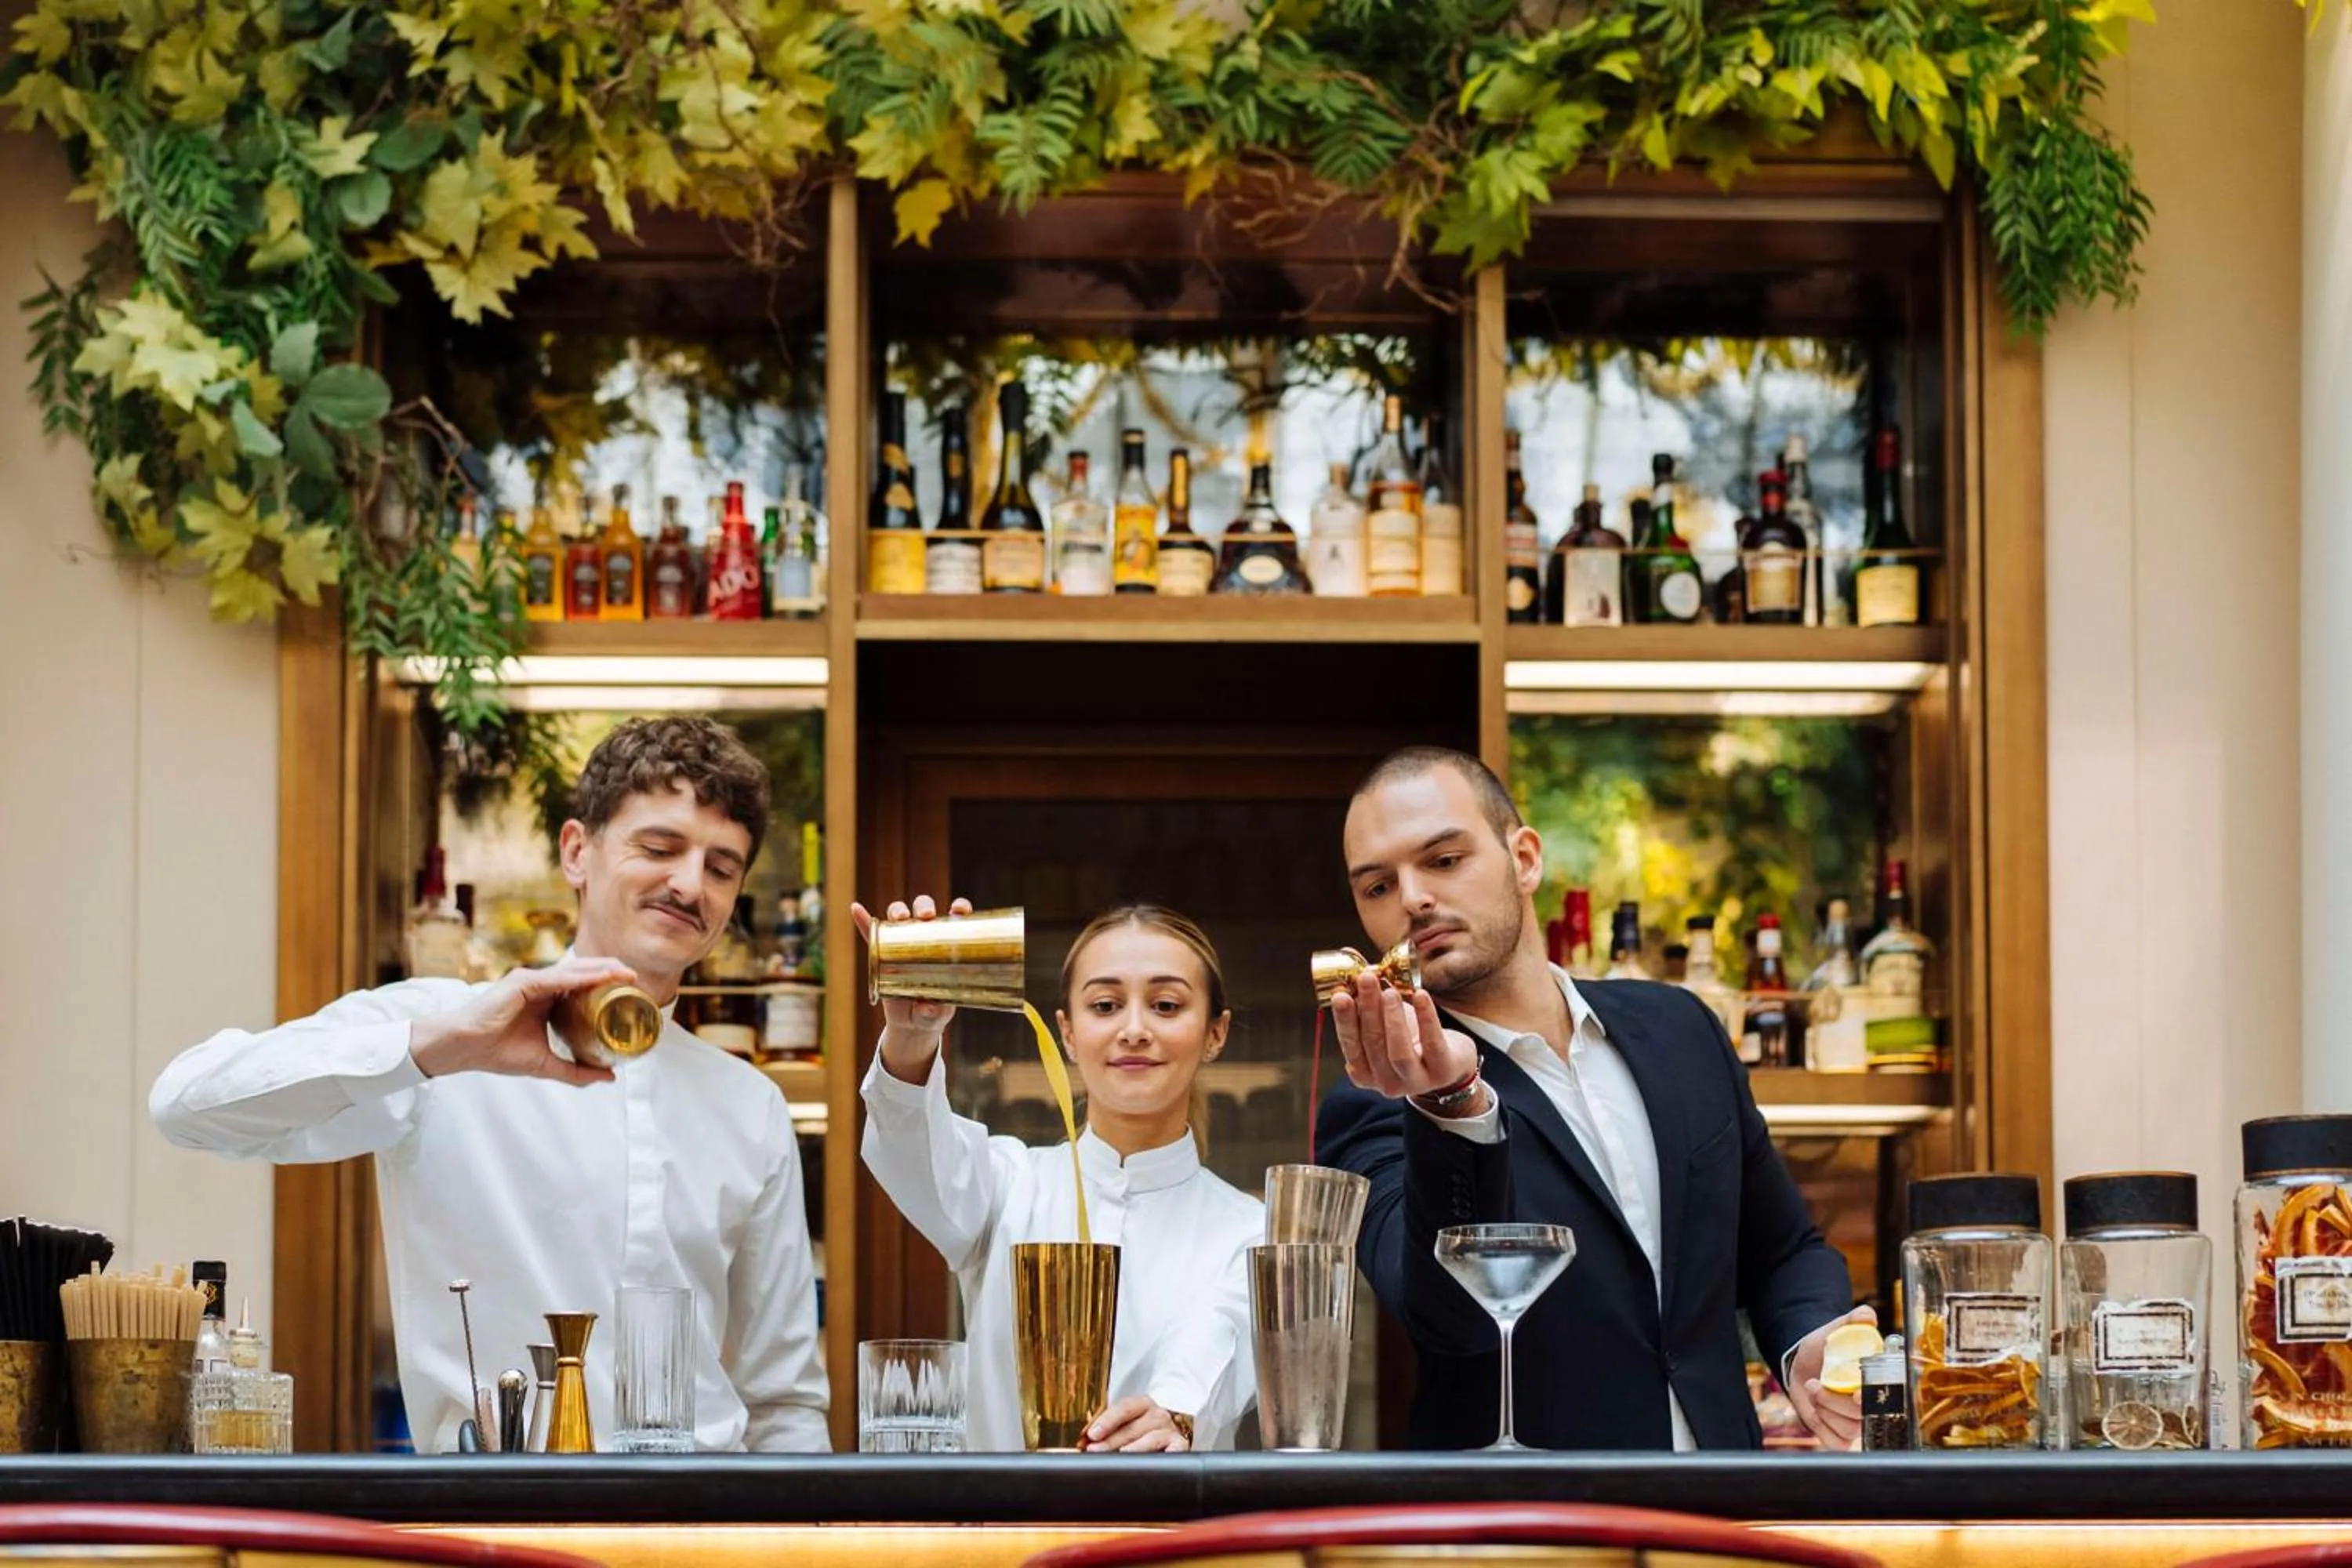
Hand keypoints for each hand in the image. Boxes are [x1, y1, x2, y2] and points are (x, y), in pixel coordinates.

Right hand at [408, 955, 636, 1086]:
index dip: (608, 985)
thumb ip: (576, 1070)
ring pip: (574, 970)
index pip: (583, 987)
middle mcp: (541, 986)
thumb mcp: (545, 1064)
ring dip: (602, 969)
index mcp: (546, 1000)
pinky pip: (557, 978)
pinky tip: (601, 977)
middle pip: (583, 974)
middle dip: (611, 973)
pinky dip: (581, 976)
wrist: (465, 1049)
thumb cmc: (498, 1053)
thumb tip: (610, 1077)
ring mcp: (532, 981)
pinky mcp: (522, 982)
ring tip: (627, 974)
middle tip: (637, 979)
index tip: (633, 991)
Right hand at [853, 895, 971, 1081]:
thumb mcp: (937, 1015)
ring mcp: (900, 944)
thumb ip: (934, 1012)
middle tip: (926, 917)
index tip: (958, 910)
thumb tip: (927, 1009)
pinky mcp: (881, 954)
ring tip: (900, 917)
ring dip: (898, 910)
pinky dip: (863, 921)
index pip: (955, 919)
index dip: (959, 907)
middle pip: (923, 910)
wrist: (910, 1024)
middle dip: (924, 907)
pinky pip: (871, 934)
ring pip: (899, 916)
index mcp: (946, 946)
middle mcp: (924, 938)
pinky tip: (856, 909)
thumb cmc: (933, 1013)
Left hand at [1082, 1396, 1189, 1452]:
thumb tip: (1084, 1442)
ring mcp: (1170, 1431)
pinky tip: (1149, 1463)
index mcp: (1143, 1404)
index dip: (1107, 1420)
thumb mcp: (1123, 1427)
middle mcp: (1158, 1415)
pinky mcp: (1180, 1447)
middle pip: (1133, 1427)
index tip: (1092, 1434)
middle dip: (1111, 1441)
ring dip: (1133, 1449)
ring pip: (1151, 1439)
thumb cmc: (1138, 1435)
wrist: (1165, 1443)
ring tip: (1119, 1457)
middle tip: (1094, 1450)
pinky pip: (1173, 1451)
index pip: (1125, 1407)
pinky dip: (1162, 1457)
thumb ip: (1105, 1432)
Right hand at [1330, 972, 1482, 1107]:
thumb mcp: (1385, 1022)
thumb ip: (1365, 1001)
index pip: (1351, 1048)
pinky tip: (1420, 994)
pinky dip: (1425, 1017)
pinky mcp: (1443, 1071)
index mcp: (1366, 1074)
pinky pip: (1432, 1044)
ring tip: (1390, 991)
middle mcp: (1387, 1083)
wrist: (1451, 1060)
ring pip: (1399, 1052)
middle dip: (1368, 1010)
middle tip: (1366, 979)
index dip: (1344, 1021)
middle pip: (1373, 1046)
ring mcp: (1416, 1081)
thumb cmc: (1411, 1037)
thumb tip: (1348, 959)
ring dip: (1392, 1018)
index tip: (1340, 994)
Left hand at [1786, 1304, 1874, 1450]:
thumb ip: (1853, 1320)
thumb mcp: (1837, 1330)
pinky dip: (1822, 1427)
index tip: (1856, 1394)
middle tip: (1815, 1384)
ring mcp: (1857, 1424)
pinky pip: (1836, 1442)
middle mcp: (1873, 1407)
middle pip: (1861, 1417)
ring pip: (1847, 1431)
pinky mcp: (1841, 1436)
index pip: (1887, 1399)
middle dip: (1834, 1402)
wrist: (1805, 1363)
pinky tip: (1815, 1410)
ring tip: (1812, 1389)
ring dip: (1824, 1411)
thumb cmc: (1826, 1347)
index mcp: (1880, 1384)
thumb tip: (1867, 1315)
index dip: (1873, 1400)